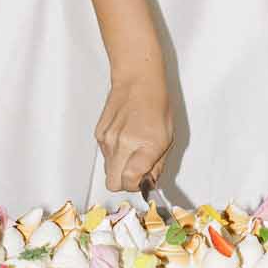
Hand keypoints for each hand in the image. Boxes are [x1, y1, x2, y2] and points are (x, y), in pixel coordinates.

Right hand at [95, 62, 173, 190]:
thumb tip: (148, 182)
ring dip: (119, 167)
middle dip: (125, 183)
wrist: (138, 82)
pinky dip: (114, 154)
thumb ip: (157, 165)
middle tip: (136, 173)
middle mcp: (122, 144)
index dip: (137, 185)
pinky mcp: (99, 134)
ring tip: (132, 151)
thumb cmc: (156, 106)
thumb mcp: (168, 138)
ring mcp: (107, 140)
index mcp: (143, 146)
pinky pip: (105, 155)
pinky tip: (124, 139)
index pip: (130, 182)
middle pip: (113, 184)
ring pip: (108, 170)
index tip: (144, 180)